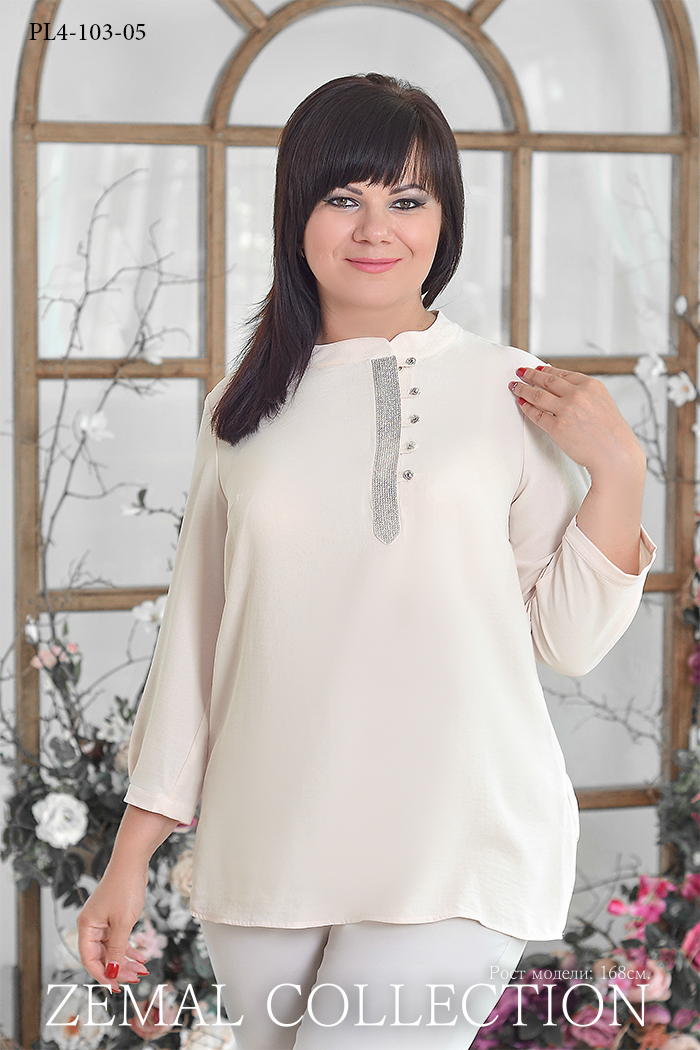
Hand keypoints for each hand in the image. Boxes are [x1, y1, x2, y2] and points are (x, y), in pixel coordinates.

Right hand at [77, 866, 149, 992]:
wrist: (133, 862)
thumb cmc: (125, 888)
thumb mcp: (122, 923)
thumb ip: (117, 949)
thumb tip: (113, 972)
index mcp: (87, 926)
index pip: (89, 959)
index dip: (102, 975)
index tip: (116, 986)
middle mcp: (92, 924)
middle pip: (101, 955)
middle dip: (118, 968)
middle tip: (134, 979)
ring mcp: (103, 920)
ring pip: (112, 948)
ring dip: (125, 960)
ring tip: (141, 970)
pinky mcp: (113, 915)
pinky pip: (118, 938)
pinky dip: (128, 947)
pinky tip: (140, 956)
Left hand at [509, 364, 645, 478]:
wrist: (616, 454)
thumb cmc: (611, 434)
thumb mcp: (603, 403)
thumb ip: (586, 394)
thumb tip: (566, 388)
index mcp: (591, 385)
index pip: (563, 373)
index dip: (547, 370)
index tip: (538, 368)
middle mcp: (578, 394)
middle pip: (547, 380)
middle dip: (531, 375)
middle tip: (520, 372)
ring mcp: (566, 410)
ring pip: (537, 395)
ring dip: (522, 389)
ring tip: (514, 386)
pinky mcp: (557, 427)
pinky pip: (536, 414)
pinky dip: (526, 407)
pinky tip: (521, 404)